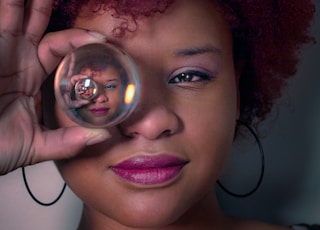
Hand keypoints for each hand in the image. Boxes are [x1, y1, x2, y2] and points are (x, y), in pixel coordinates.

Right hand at [0, 0, 109, 174]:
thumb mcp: (36, 145)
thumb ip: (67, 142)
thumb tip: (101, 137)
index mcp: (32, 76)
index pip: (59, 48)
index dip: (78, 41)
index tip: (101, 40)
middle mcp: (18, 59)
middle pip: (37, 24)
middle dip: (48, 7)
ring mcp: (0, 51)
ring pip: (15, 15)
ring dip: (25, 2)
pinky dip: (7, 8)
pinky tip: (13, 0)